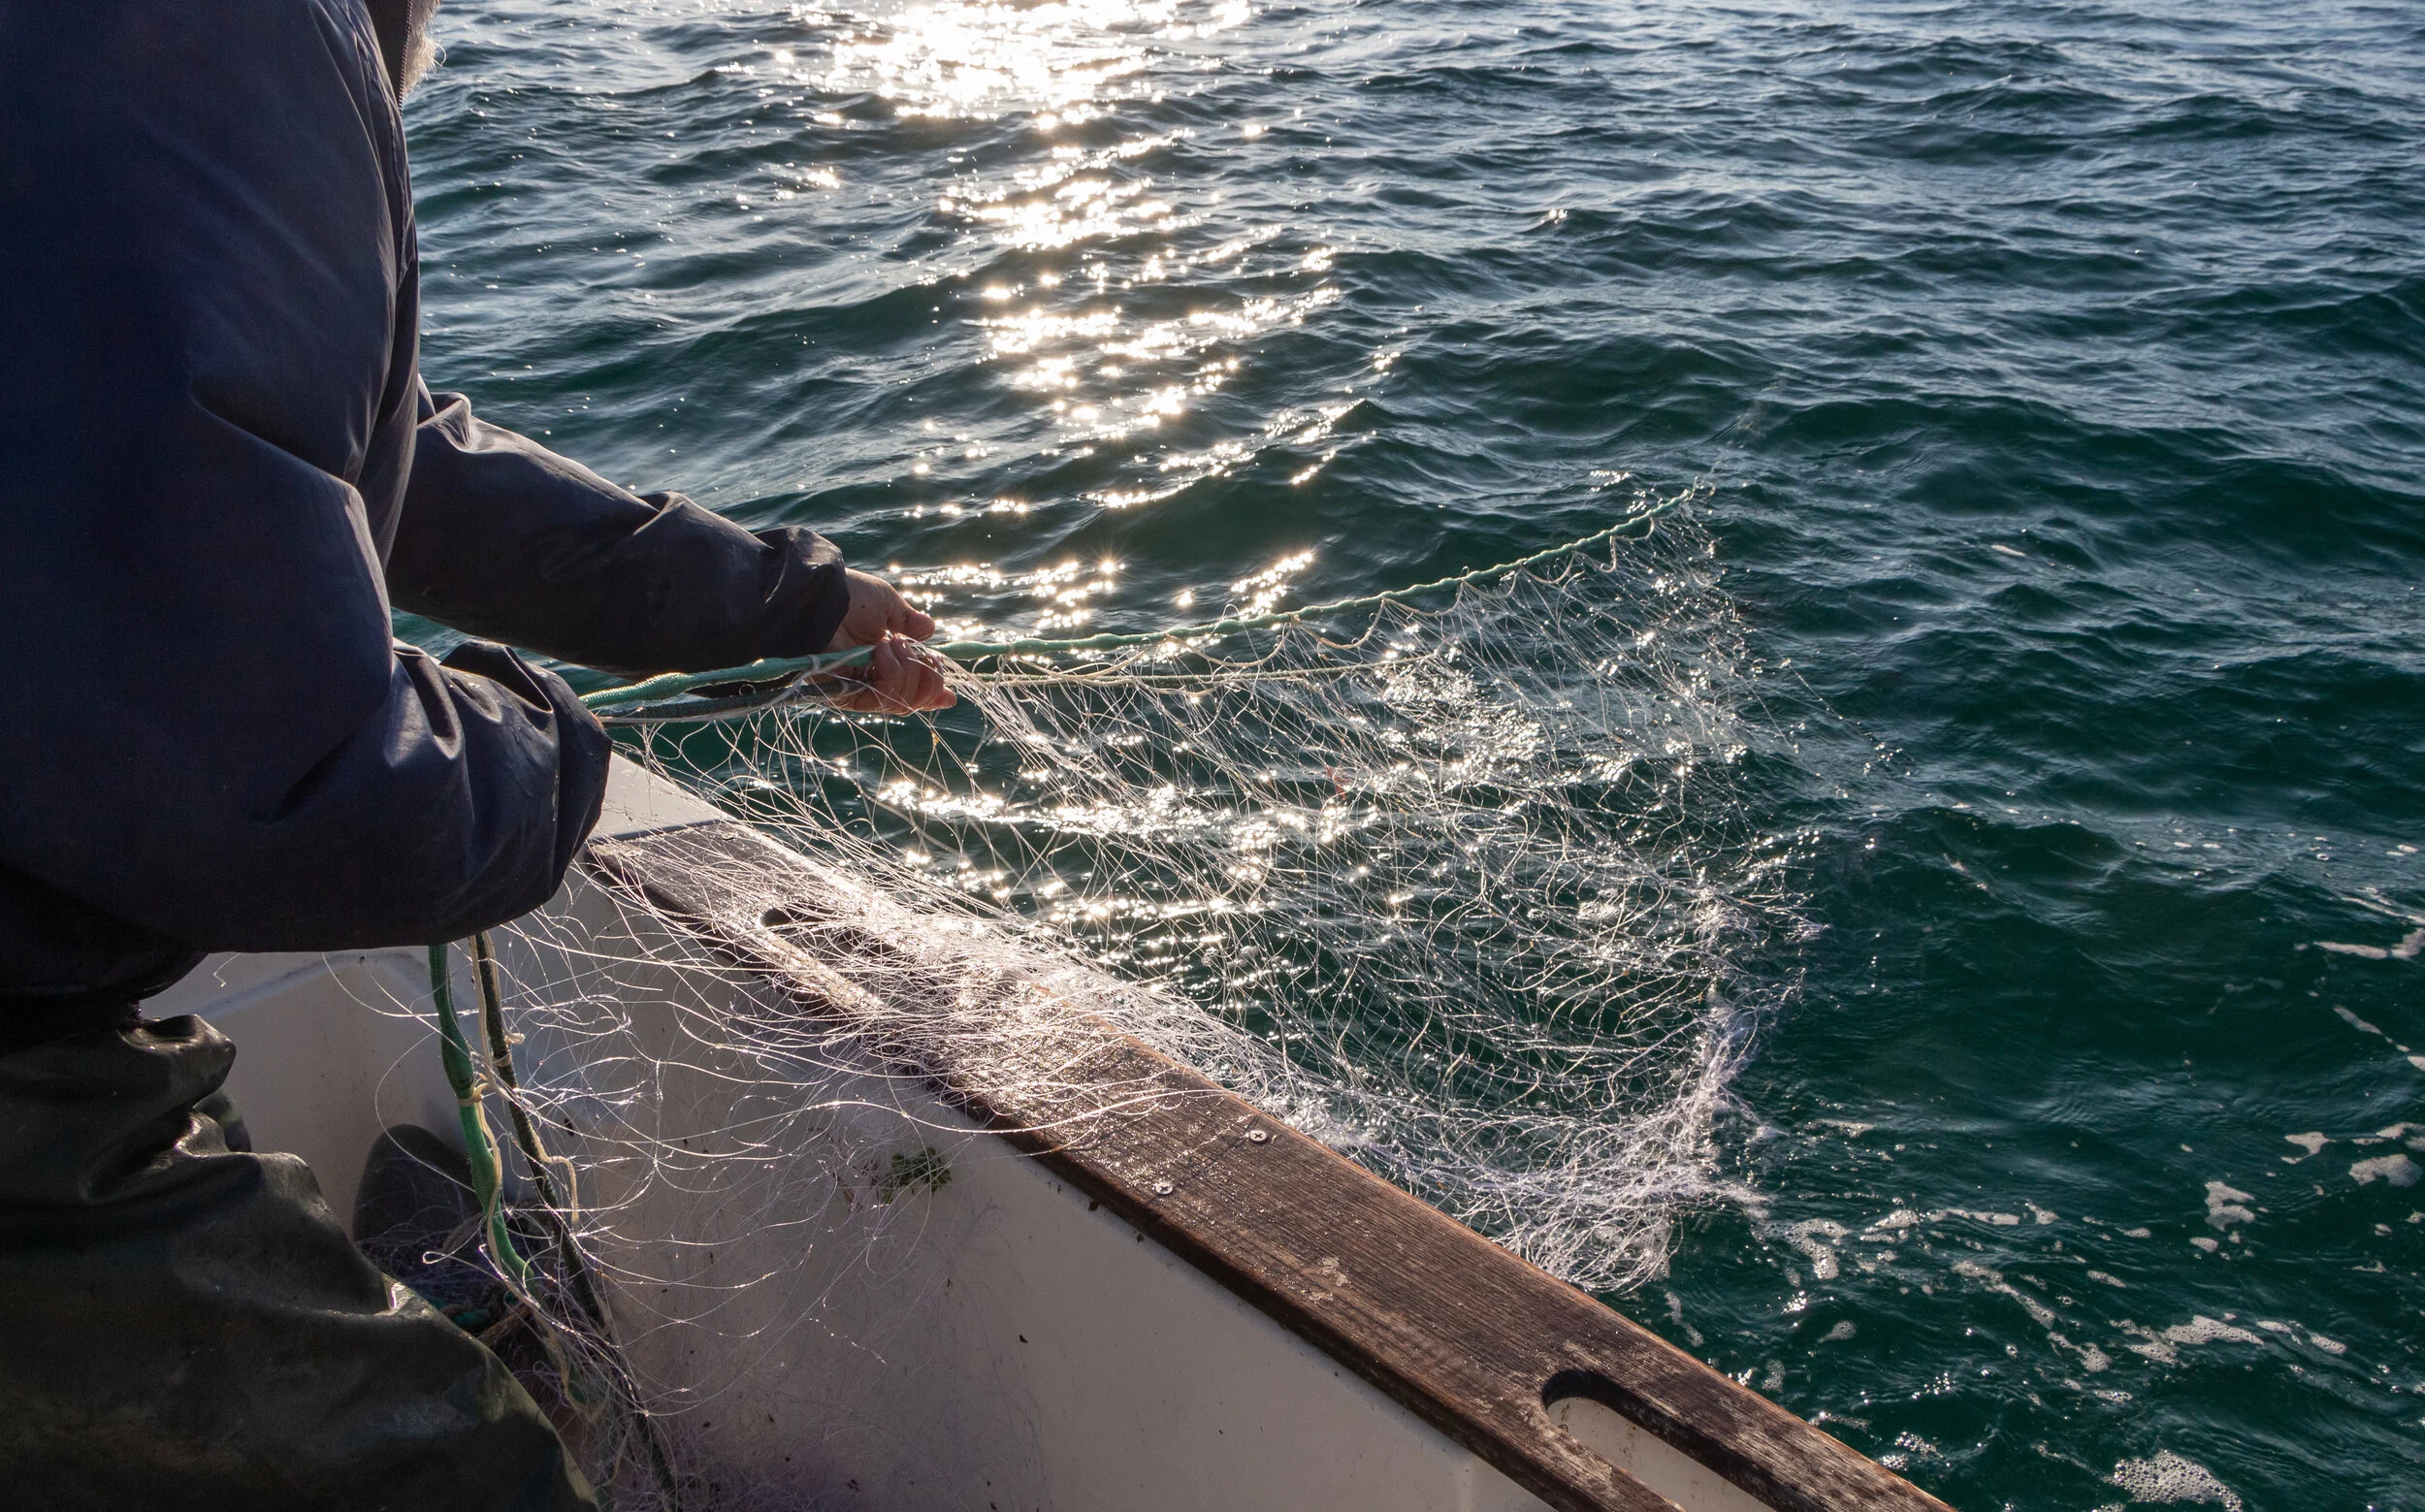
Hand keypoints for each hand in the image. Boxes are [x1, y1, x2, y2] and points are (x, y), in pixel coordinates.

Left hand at [822, 568, 953, 712]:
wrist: (820, 597)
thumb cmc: (849, 596)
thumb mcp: (887, 605)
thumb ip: (908, 623)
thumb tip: (929, 630)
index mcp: (885, 659)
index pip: (912, 685)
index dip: (933, 693)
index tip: (951, 694)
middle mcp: (873, 678)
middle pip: (913, 700)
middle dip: (929, 679)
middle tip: (925, 656)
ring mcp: (859, 688)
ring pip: (901, 703)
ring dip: (908, 672)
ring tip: (891, 644)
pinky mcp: (846, 694)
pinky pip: (882, 700)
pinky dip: (892, 676)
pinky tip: (882, 652)